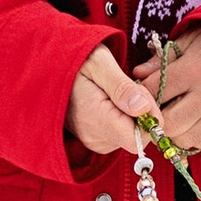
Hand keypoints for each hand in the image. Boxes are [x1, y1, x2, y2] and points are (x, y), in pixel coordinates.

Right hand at [66, 43, 152, 157]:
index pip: (137, 140)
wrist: (50, 66)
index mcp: (95, 119)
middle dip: (143, 112)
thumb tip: (143, 109)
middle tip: (129, 86)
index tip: (142, 93)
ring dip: (134, 113)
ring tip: (117, 90)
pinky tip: (113, 99)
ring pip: (132, 135)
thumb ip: (122, 87)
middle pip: (138, 137)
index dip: (150, 119)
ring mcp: (94, 141)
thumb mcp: (100, 63)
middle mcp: (95, 137)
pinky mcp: (96, 139)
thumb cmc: (77, 60)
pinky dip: (125, 116)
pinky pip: (122, 133)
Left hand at [134, 24, 200, 156]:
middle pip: (167, 122)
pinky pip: (200, 143)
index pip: (154, 90)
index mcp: (195, 69)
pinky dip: (189, 136)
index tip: (140, 91)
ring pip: (182, 137)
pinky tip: (189, 121)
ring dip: (172, 130)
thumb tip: (138, 74)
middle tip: (154, 109)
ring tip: (172, 116)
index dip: (141, 93)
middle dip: (155, 118)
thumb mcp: (193, 40)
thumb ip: (164, 57)